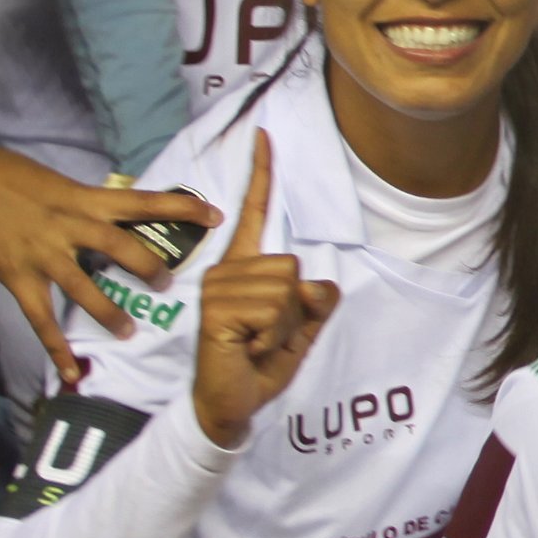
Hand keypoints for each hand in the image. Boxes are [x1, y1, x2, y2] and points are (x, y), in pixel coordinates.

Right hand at [0, 142, 220, 387]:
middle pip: (120, 247)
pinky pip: (41, 318)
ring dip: (109, 312)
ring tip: (131, 331)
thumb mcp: (62, 184)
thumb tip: (124, 219)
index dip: (181, 209)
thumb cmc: (12, 175)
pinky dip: (57, 348)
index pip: (143, 202)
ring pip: (84, 287)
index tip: (218, 218)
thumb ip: (92, 205)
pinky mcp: (18, 276)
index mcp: (85, 199)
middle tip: (170, 286)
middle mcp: (69, 225)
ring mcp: (42, 254)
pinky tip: (73, 373)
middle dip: (148, 267)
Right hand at [189, 135, 339, 448]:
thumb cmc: (261, 362)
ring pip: (288, 290)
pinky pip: (275, 310)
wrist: (231, 402)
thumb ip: (317, 303)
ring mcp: (218, 288)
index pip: (254, 213)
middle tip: (266, 335)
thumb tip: (319, 284)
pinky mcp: (218, 310)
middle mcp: (227, 270)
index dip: (261, 174)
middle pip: (294, 267)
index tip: (264, 135)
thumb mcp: (302, 330)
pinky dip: (273, 337)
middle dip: (296, 311)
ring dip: (284, 327)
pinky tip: (248, 348)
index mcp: (245, 268)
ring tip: (256, 342)